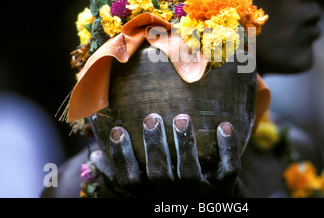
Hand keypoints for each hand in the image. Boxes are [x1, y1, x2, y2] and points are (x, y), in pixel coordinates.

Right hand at [91, 113, 243, 197]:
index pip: (130, 180)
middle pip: (158, 175)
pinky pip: (229, 170)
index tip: (117, 130)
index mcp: (151, 192)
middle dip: (154, 147)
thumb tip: (93, 154)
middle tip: (152, 118)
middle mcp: (173, 195)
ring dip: (184, 145)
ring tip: (181, 118)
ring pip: (189, 173)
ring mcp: (200, 194)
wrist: (212, 205)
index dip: (121, 157)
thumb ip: (121, 172)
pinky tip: (224, 125)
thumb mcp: (146, 185)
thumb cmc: (173, 189)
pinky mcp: (225, 188)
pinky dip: (227, 149)